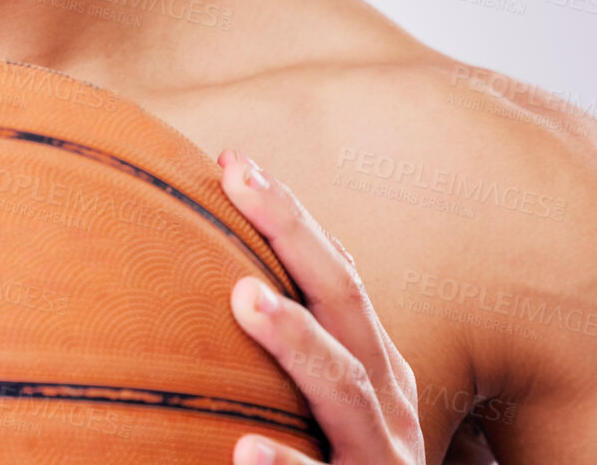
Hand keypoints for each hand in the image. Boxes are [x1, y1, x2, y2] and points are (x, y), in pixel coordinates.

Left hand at [218, 151, 423, 464]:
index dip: (291, 217)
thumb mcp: (327, 413)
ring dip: (297, 340)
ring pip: (344, 388)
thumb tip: (209, 290)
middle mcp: (387, 405)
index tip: (234, 160)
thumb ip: (293, 358)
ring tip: (244, 298)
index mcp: (377, 371)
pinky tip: (245, 449)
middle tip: (240, 180)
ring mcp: (380, 458)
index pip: (337, 276)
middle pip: (346, 302)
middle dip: (296, 236)